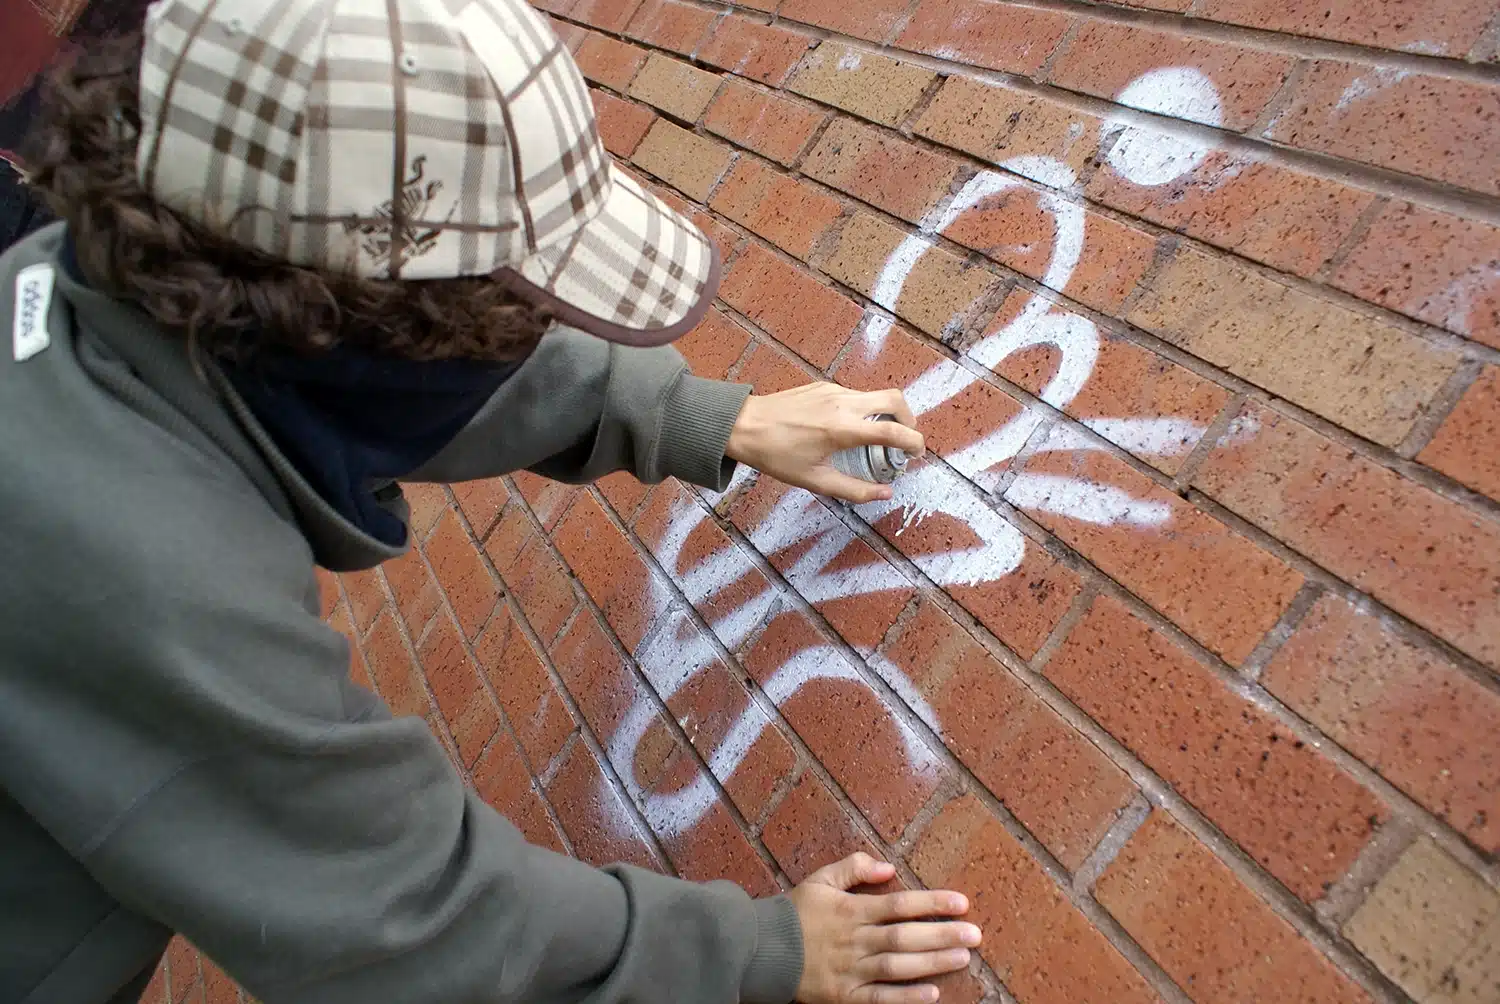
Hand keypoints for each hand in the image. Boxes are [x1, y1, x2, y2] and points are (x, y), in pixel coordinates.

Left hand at [725, 384, 925, 503]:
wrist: (743, 425)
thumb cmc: (776, 456)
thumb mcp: (816, 481)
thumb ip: (854, 490)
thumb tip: (885, 494)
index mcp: (843, 429)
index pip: (894, 431)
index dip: (914, 442)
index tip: (917, 453)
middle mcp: (843, 403)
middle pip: (895, 399)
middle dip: (909, 418)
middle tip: (905, 439)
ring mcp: (833, 390)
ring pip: (875, 395)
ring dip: (886, 414)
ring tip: (877, 438)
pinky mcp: (823, 385)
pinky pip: (855, 395)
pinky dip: (865, 409)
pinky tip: (849, 428)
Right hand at [788, 852, 979, 1003]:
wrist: (760, 950)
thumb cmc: (794, 913)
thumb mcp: (820, 880)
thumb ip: (854, 868)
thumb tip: (888, 866)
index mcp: (851, 909)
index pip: (899, 904)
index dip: (931, 903)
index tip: (961, 902)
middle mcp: (854, 940)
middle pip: (904, 937)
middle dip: (942, 934)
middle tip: (974, 933)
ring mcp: (850, 970)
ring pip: (897, 967)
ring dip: (932, 963)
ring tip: (962, 957)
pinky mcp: (844, 996)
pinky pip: (879, 999)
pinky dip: (905, 998)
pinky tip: (931, 994)